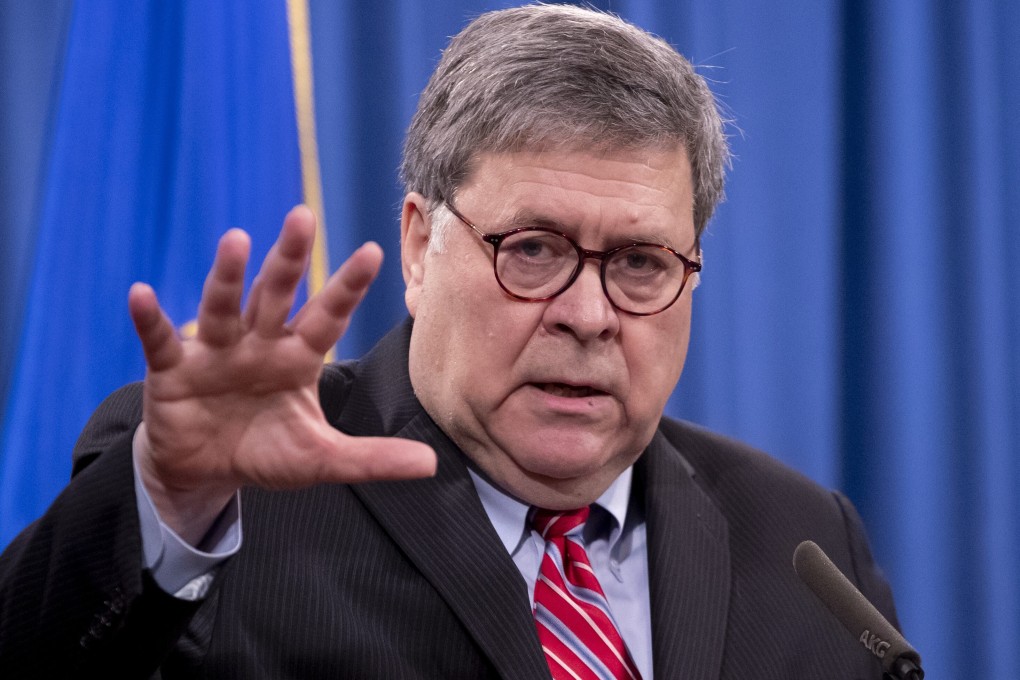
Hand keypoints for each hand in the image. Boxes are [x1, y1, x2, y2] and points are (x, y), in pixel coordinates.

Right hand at [128, 206, 435, 543]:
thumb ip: (372, 458)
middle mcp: (259, 343)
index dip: (348, 287)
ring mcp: (215, 352)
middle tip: (303, 216)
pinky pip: (162, 340)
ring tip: (236, 239)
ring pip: (224, 306)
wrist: (205, 471)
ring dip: (227, 276)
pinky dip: (151, 319)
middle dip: (289, 259)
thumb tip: (431, 465)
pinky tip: (142, 294)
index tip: (374, 251)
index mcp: (297, 358)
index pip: (328, 316)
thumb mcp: (321, 459)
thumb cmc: (266, 452)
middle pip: (276, 294)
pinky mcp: (173, 369)